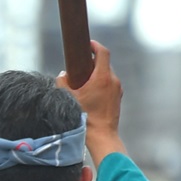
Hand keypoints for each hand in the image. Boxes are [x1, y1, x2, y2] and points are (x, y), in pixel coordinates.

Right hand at [57, 40, 124, 161]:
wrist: (102, 136)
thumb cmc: (86, 118)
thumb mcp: (69, 98)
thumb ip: (63, 82)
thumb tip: (62, 74)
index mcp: (102, 77)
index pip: (103, 52)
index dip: (94, 45)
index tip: (87, 44)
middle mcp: (113, 80)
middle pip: (104, 63)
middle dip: (92, 61)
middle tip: (79, 64)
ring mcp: (117, 89)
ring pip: (107, 74)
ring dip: (96, 73)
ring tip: (83, 81)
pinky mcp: (118, 98)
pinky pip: (109, 84)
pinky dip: (101, 83)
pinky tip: (91, 93)